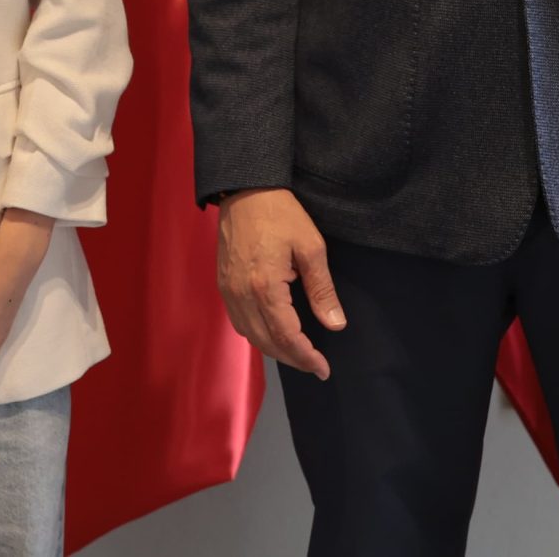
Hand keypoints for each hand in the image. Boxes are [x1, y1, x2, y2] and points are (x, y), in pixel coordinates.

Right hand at [216, 187, 342, 379]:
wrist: (244, 189)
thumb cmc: (281, 213)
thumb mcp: (311, 247)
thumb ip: (322, 289)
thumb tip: (335, 324)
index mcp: (265, 288)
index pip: (287, 337)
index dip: (306, 357)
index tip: (324, 369)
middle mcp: (242, 296)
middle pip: (267, 343)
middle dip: (292, 359)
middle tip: (315, 365)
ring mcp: (229, 291)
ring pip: (251, 336)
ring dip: (274, 350)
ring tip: (298, 353)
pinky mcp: (223, 285)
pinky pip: (239, 322)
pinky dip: (257, 335)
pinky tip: (272, 332)